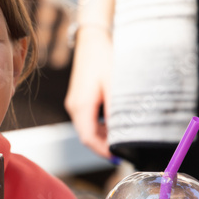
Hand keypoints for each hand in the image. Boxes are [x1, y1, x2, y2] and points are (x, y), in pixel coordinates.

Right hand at [65, 27, 112, 158]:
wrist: (92, 40)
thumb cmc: (104, 58)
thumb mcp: (114, 84)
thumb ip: (116, 110)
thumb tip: (123, 133)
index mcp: (81, 106)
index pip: (88, 138)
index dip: (102, 151)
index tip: (119, 157)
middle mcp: (74, 107)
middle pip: (86, 136)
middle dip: (104, 146)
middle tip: (124, 152)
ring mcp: (74, 103)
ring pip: (87, 129)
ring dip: (102, 137)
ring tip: (122, 139)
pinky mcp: (78, 100)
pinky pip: (87, 120)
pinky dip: (99, 127)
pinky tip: (114, 124)